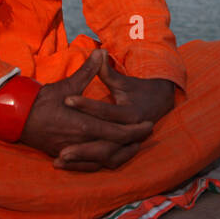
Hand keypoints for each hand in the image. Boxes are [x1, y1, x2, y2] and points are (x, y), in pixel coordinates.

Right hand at [19, 49, 154, 170]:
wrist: (15, 117)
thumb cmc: (41, 100)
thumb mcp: (66, 86)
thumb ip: (87, 72)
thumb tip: (101, 51)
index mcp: (82, 125)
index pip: (116, 132)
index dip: (135, 130)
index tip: (149, 125)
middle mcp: (79, 142)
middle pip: (114, 148)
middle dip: (132, 142)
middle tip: (147, 134)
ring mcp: (71, 152)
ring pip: (103, 160)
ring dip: (121, 154)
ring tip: (134, 146)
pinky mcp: (64, 156)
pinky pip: (88, 166)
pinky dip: (102, 163)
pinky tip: (112, 157)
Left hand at [55, 54, 177, 171]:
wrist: (159, 103)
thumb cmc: (137, 91)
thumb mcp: (123, 82)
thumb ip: (107, 71)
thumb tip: (98, 52)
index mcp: (130, 113)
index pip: (106, 112)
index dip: (86, 105)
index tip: (66, 100)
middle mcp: (131, 132)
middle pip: (105, 144)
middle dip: (82, 148)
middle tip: (59, 149)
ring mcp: (128, 144)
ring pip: (105, 157)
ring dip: (82, 160)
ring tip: (59, 159)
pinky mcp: (122, 151)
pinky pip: (104, 163)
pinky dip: (86, 166)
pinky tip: (66, 165)